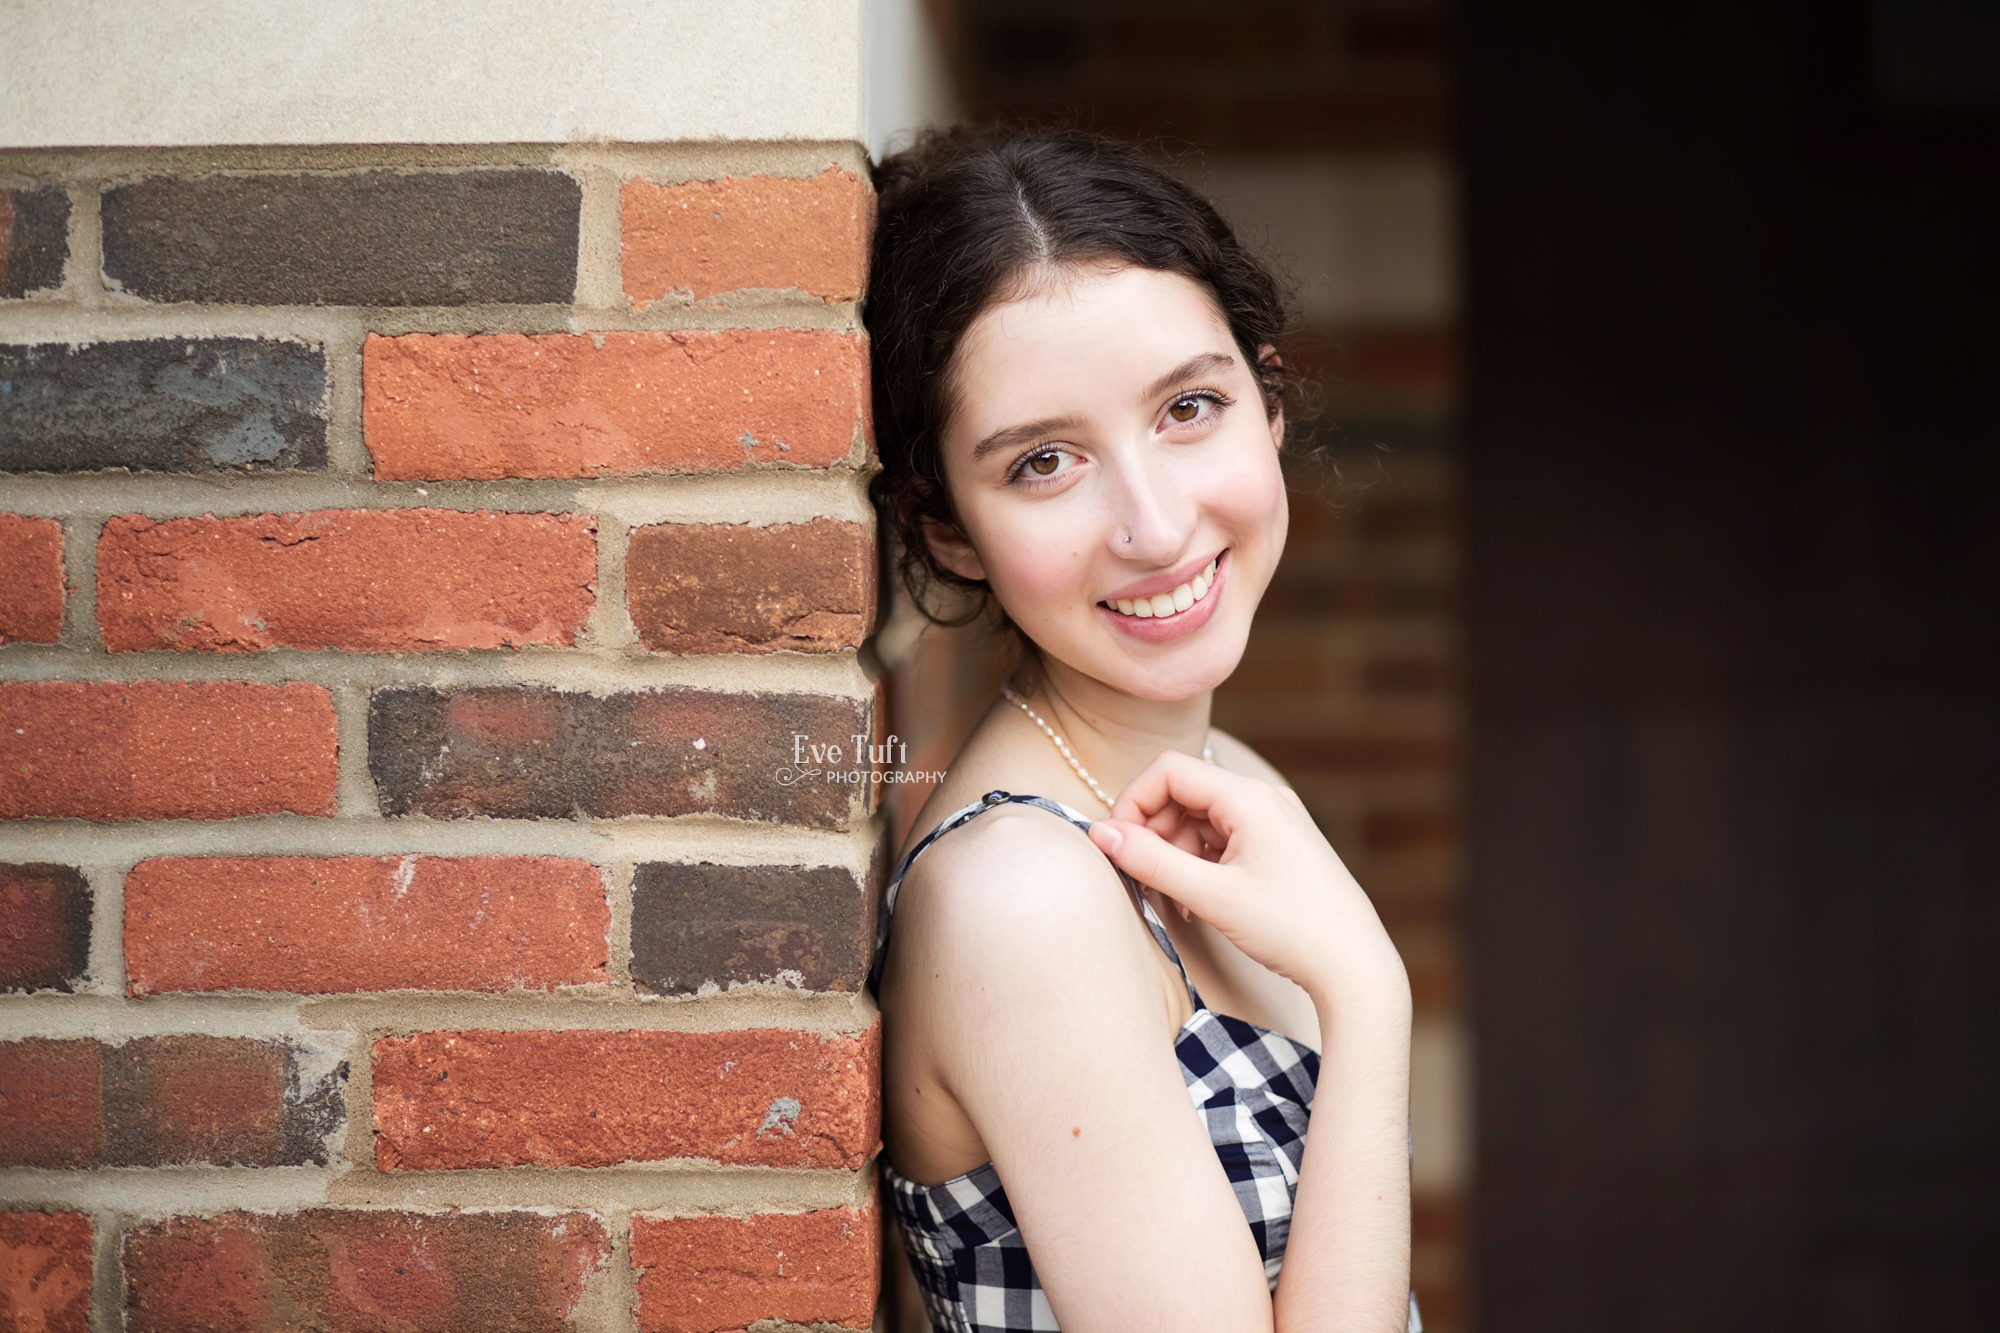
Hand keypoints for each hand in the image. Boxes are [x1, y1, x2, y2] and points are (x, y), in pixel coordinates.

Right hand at [1085, 749, 1408, 1007]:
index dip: (1133, 802)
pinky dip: (1200, 863)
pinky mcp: (1279, 846)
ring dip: (1174, 852)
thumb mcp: (1212, 897)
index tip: (1118, 847)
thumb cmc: (1291, 929)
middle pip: (1183, 793)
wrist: (1355, 968)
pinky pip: (1223, 839)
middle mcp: (1265, 799)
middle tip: (1144, 879)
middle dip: (1153, 832)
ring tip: (1173, 900)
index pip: (1169, 770)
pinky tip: (1197, 902)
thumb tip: (1100, 834)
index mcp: (1251, 799)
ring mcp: (1275, 822)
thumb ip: (1151, 862)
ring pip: (1200, 819)